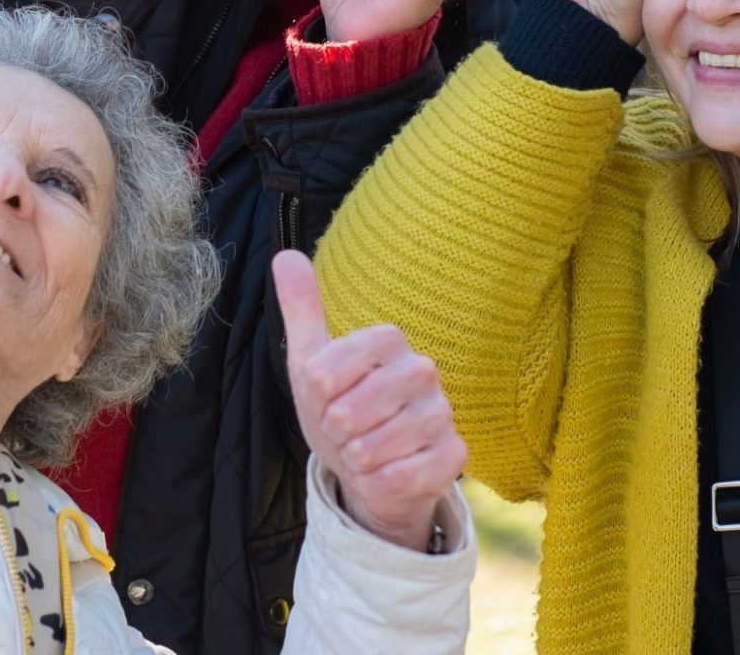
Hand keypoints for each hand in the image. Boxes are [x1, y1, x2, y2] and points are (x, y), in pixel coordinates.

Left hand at [274, 251, 464, 551]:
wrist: (370, 470)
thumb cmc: (340, 410)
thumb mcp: (311, 362)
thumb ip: (301, 309)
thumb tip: (285, 256)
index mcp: (388, 341)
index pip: (326, 372)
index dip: (316, 397)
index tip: (325, 400)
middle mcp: (422, 370)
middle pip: (348, 412)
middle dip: (334, 432)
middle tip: (344, 432)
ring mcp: (442, 413)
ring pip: (374, 448)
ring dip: (356, 459)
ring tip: (364, 452)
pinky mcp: (454, 455)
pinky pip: (402, 476)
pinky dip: (380, 482)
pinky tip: (384, 474)